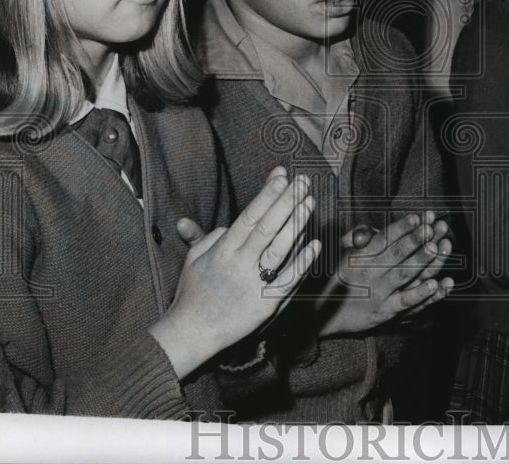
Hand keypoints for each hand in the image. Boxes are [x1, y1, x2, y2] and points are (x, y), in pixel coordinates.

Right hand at [149, 166, 319, 378]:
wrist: (192, 334)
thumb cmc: (192, 295)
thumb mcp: (194, 260)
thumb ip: (210, 238)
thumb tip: (228, 224)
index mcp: (222, 251)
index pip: (248, 216)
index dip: (266, 194)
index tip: (280, 175)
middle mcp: (239, 264)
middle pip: (267, 226)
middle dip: (286, 200)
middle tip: (303, 180)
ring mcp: (254, 284)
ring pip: (279, 249)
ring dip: (297, 224)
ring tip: (310, 201)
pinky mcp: (267, 303)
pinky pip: (289, 280)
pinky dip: (303, 262)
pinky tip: (316, 244)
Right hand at [318, 211, 452, 335]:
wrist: (320, 314)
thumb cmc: (336, 276)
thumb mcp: (341, 252)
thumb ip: (357, 237)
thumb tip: (367, 233)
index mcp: (360, 256)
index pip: (384, 238)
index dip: (402, 227)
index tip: (419, 216)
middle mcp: (370, 274)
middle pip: (398, 254)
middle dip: (419, 238)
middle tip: (436, 227)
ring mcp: (379, 294)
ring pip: (406, 275)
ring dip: (426, 261)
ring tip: (442, 247)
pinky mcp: (386, 312)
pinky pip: (408, 302)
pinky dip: (424, 294)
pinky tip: (439, 284)